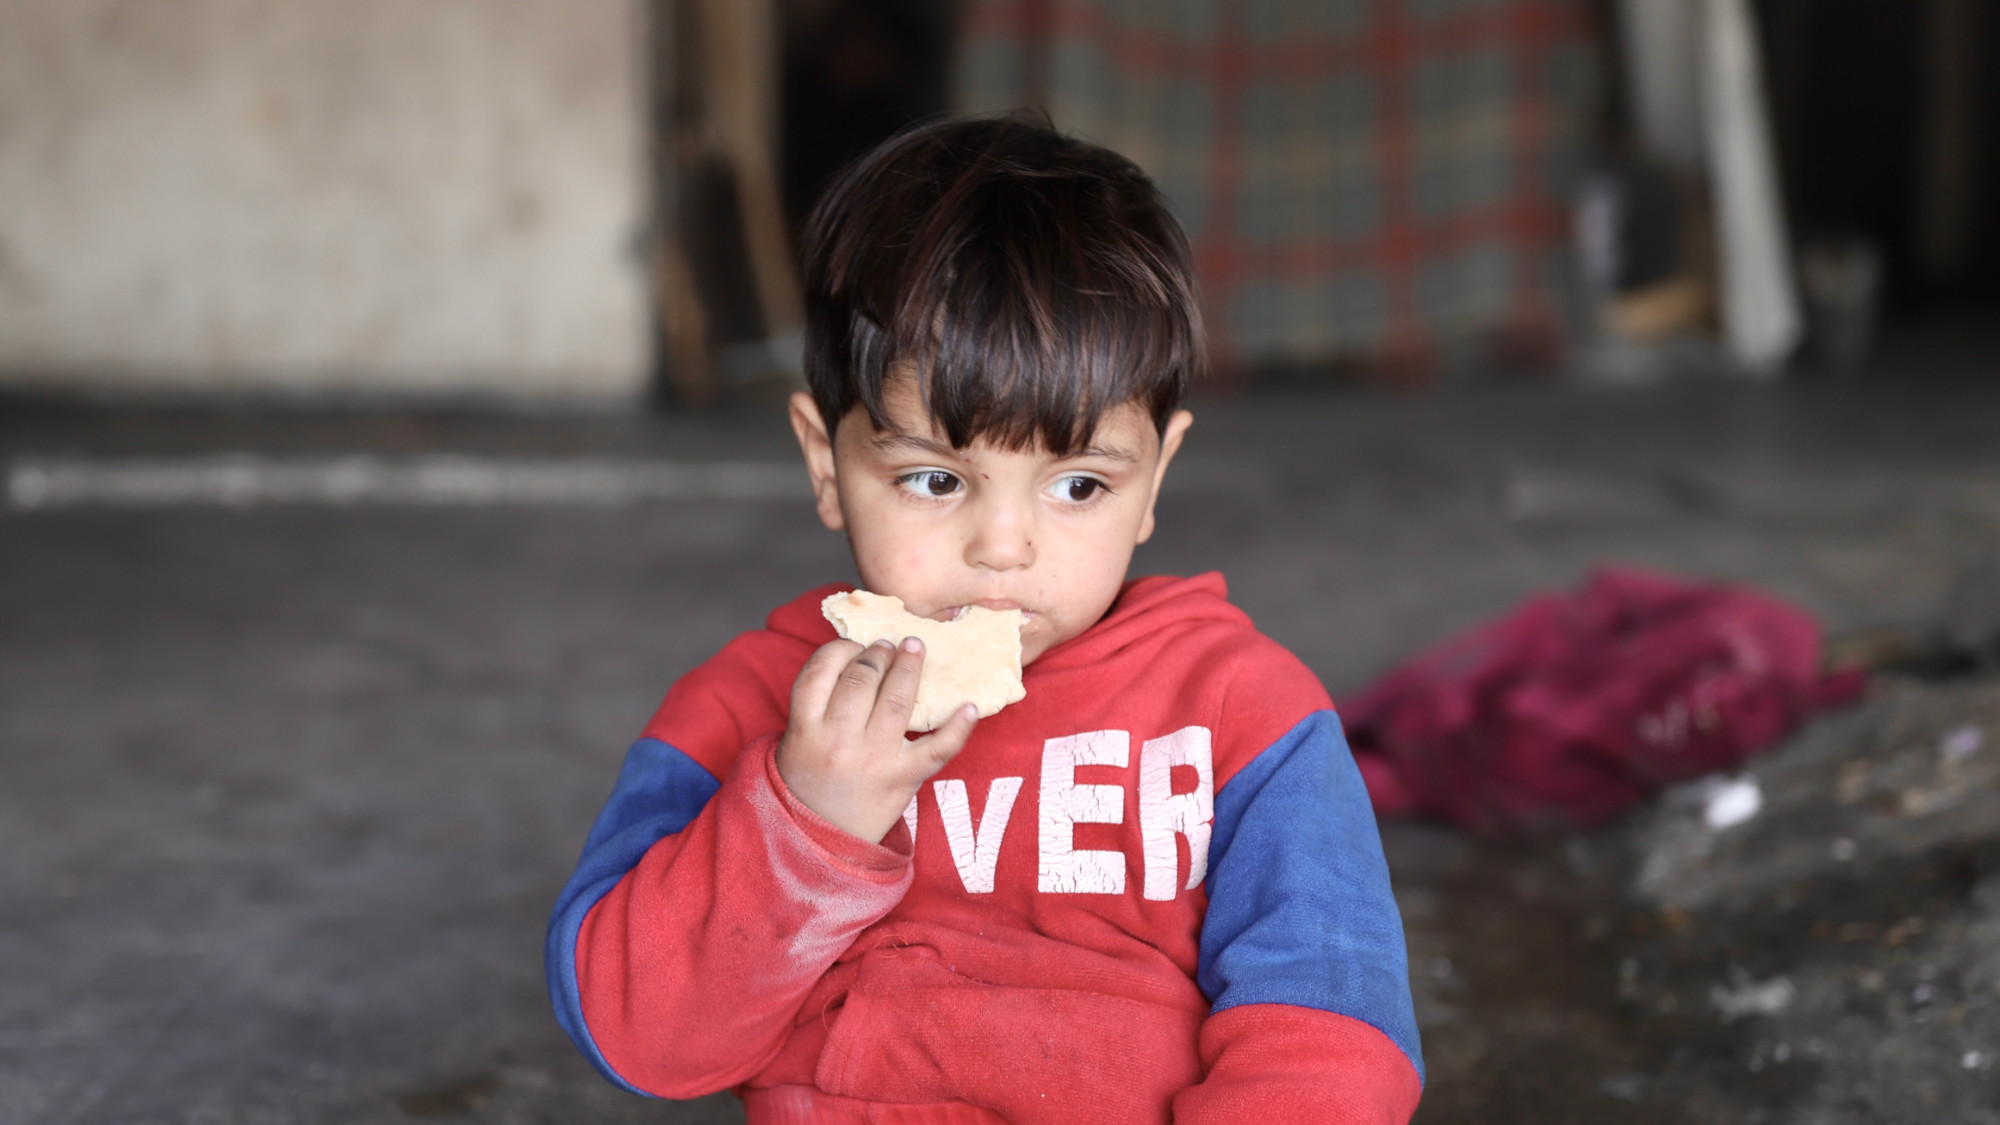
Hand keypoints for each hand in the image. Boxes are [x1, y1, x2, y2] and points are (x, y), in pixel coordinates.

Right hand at [776, 636, 978, 841]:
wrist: (818, 840)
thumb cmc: (809, 780)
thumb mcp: (796, 739)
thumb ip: (818, 702)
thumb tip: (857, 655)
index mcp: (804, 728)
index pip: (822, 669)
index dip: (842, 649)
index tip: (856, 645)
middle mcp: (838, 740)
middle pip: (863, 678)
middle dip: (879, 653)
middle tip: (889, 645)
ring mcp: (873, 759)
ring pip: (898, 700)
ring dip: (910, 667)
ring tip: (915, 649)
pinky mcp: (902, 779)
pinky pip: (937, 748)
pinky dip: (958, 727)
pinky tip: (969, 706)